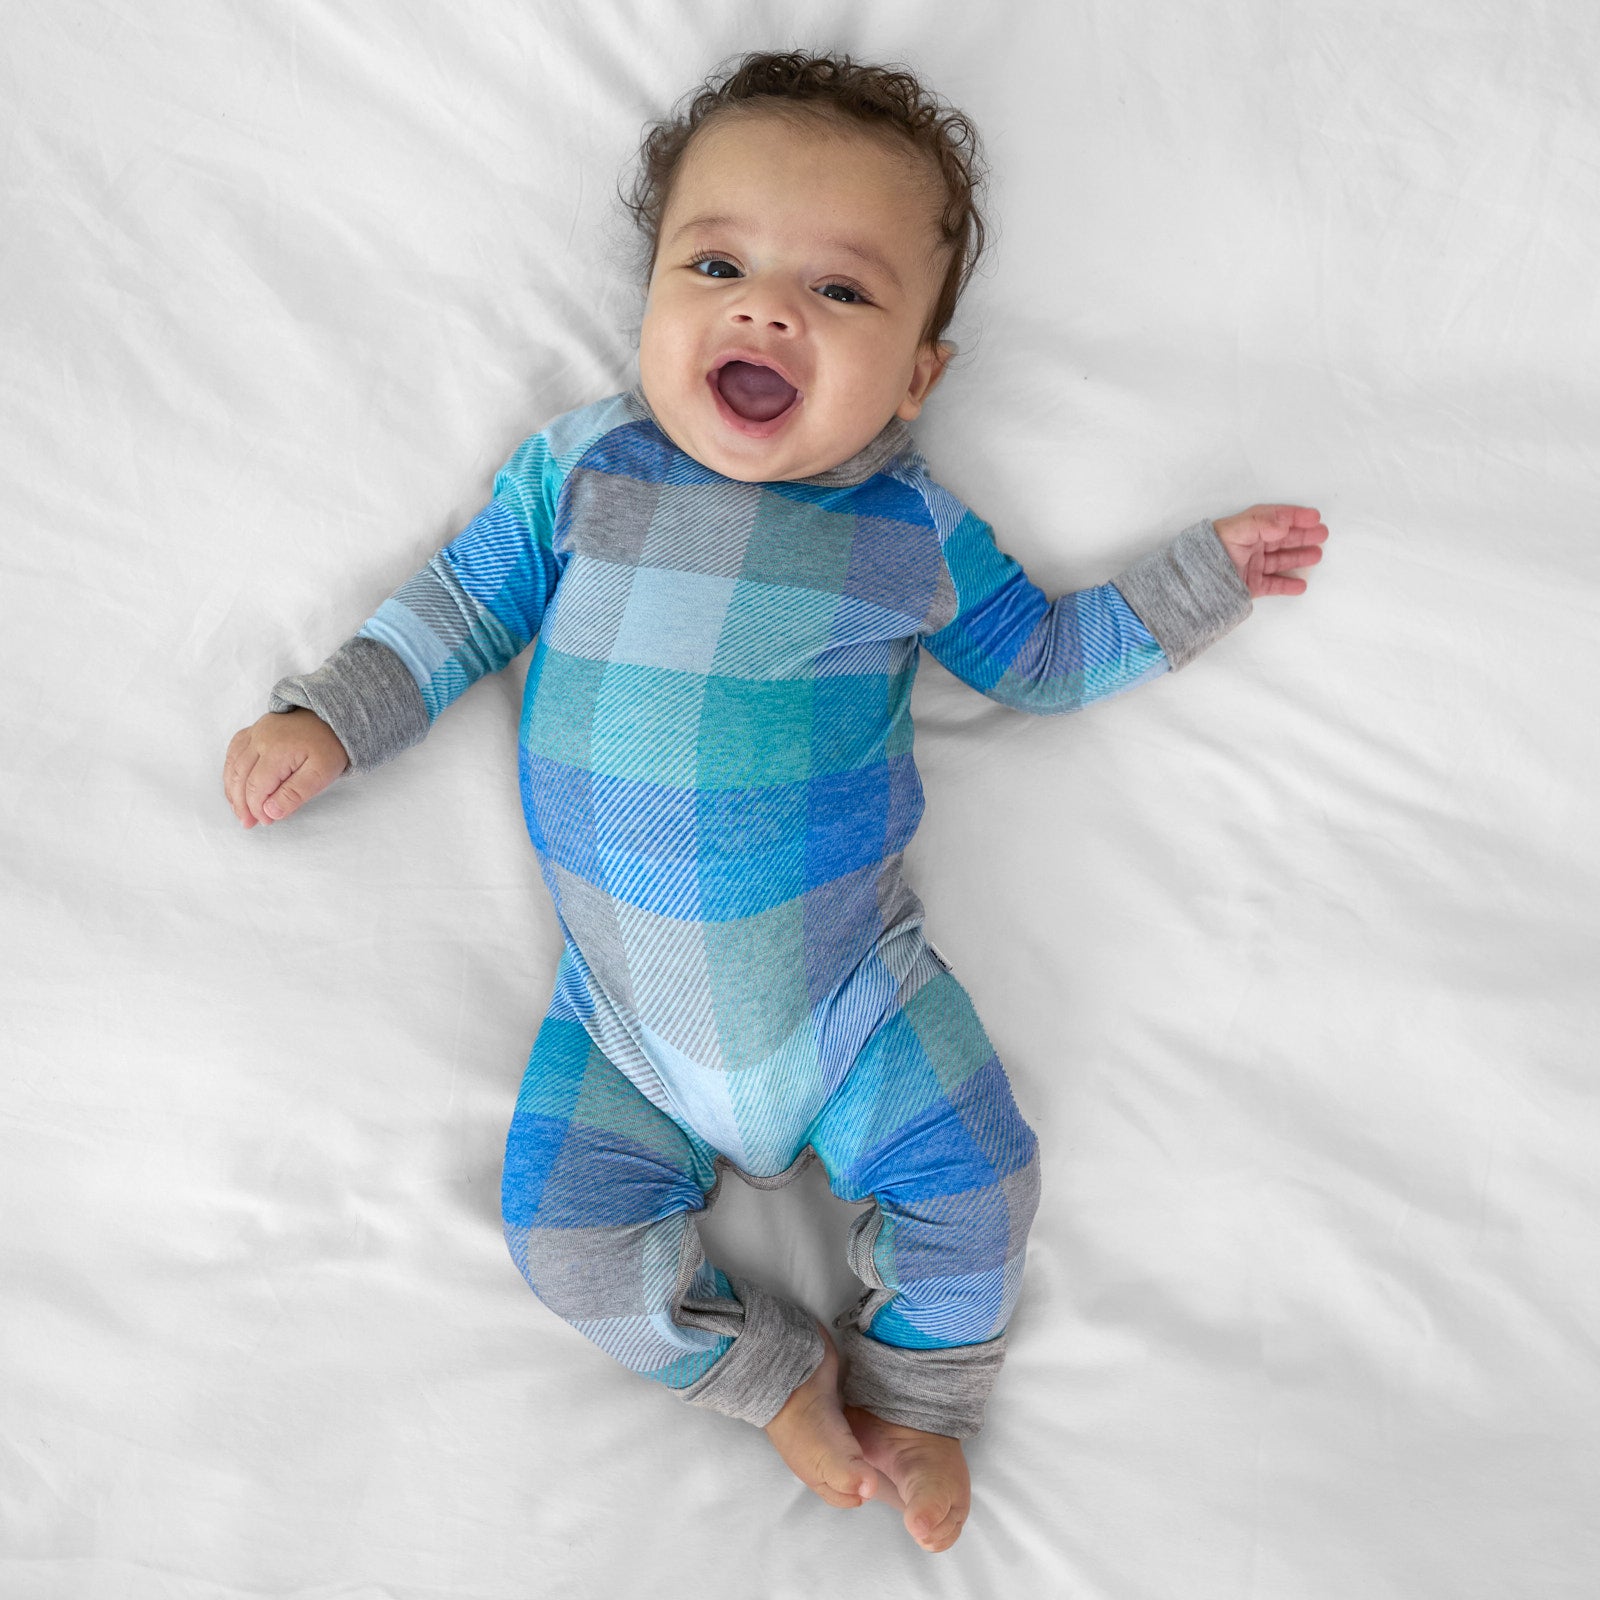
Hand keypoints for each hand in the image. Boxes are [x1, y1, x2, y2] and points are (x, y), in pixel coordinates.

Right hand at [223, 709, 348, 827]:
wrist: (331, 717)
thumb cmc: (329, 746)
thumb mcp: (322, 774)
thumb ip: (296, 794)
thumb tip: (270, 812)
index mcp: (276, 751)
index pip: (256, 787)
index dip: (257, 809)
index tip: (267, 821)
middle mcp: (259, 739)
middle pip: (239, 777)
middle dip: (241, 804)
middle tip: (248, 822)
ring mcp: (255, 733)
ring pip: (233, 765)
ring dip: (232, 790)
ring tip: (240, 810)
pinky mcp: (254, 730)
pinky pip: (234, 752)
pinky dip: (231, 771)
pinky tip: (235, 785)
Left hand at [1211, 504, 1328, 597]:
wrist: (1194, 583)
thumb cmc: (1212, 551)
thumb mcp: (1235, 531)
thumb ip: (1260, 525)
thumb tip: (1283, 526)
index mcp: (1247, 529)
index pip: (1275, 519)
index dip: (1295, 517)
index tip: (1315, 517)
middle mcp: (1250, 546)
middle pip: (1282, 539)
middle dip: (1303, 535)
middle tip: (1323, 534)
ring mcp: (1250, 567)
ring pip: (1280, 560)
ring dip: (1299, 557)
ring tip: (1317, 555)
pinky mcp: (1249, 586)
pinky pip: (1272, 585)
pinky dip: (1287, 585)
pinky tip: (1301, 586)